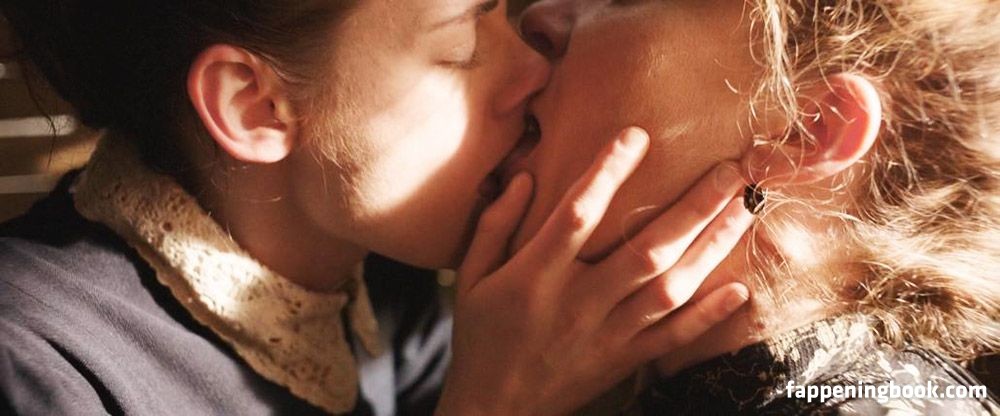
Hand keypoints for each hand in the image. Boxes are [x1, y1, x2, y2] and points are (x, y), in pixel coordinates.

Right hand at [437, 127, 752, 415]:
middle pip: (644, 249)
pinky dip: (707, 316)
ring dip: (711, 248)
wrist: (493, 410)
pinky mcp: (622, 362)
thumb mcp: (469, 278)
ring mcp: (605, 335)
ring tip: (745, 211)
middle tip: (732, 170)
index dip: (606, 173)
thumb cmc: (480, 337)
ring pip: (669, 289)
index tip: (636, 136)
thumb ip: (494, 225)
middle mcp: (577, 303)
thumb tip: (523, 176)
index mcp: (535, 276)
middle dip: (693, 207)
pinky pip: (672, 338)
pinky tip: (739, 289)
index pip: (575, 215)